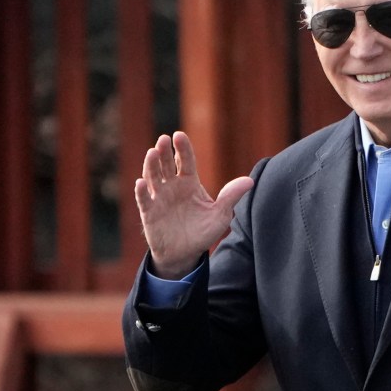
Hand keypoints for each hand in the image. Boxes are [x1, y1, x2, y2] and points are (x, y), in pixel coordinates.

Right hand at [134, 131, 253, 278]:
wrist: (185, 254)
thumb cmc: (202, 232)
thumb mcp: (220, 215)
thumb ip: (231, 197)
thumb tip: (250, 181)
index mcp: (190, 182)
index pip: (186, 161)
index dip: (182, 148)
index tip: (179, 135)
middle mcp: (172, 186)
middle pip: (167, 164)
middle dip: (164, 152)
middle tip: (163, 140)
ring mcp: (159, 197)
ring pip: (153, 177)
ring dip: (151, 165)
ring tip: (152, 153)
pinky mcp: (149, 212)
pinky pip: (144, 200)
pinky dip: (141, 191)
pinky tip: (140, 183)